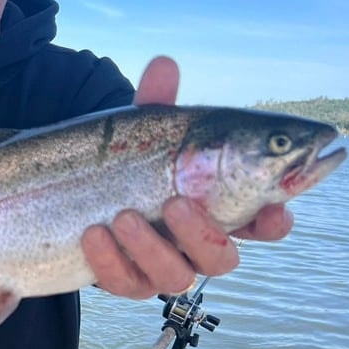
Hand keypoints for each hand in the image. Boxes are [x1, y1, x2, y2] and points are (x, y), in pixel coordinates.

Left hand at [80, 56, 293, 298]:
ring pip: (174, 277)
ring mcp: (162, 266)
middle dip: (202, 234)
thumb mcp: (142, 131)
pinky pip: (123, 284)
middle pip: (222, 260)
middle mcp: (197, 244)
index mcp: (219, 207)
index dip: (274, 221)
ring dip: (150, 247)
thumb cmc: (130, 160)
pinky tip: (93, 234)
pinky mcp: (125, 280)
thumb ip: (158, 103)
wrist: (74, 191)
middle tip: (175, 203)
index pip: (264, 224)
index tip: (273, 209)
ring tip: (122, 216)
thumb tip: (163, 64)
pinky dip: (109, 261)